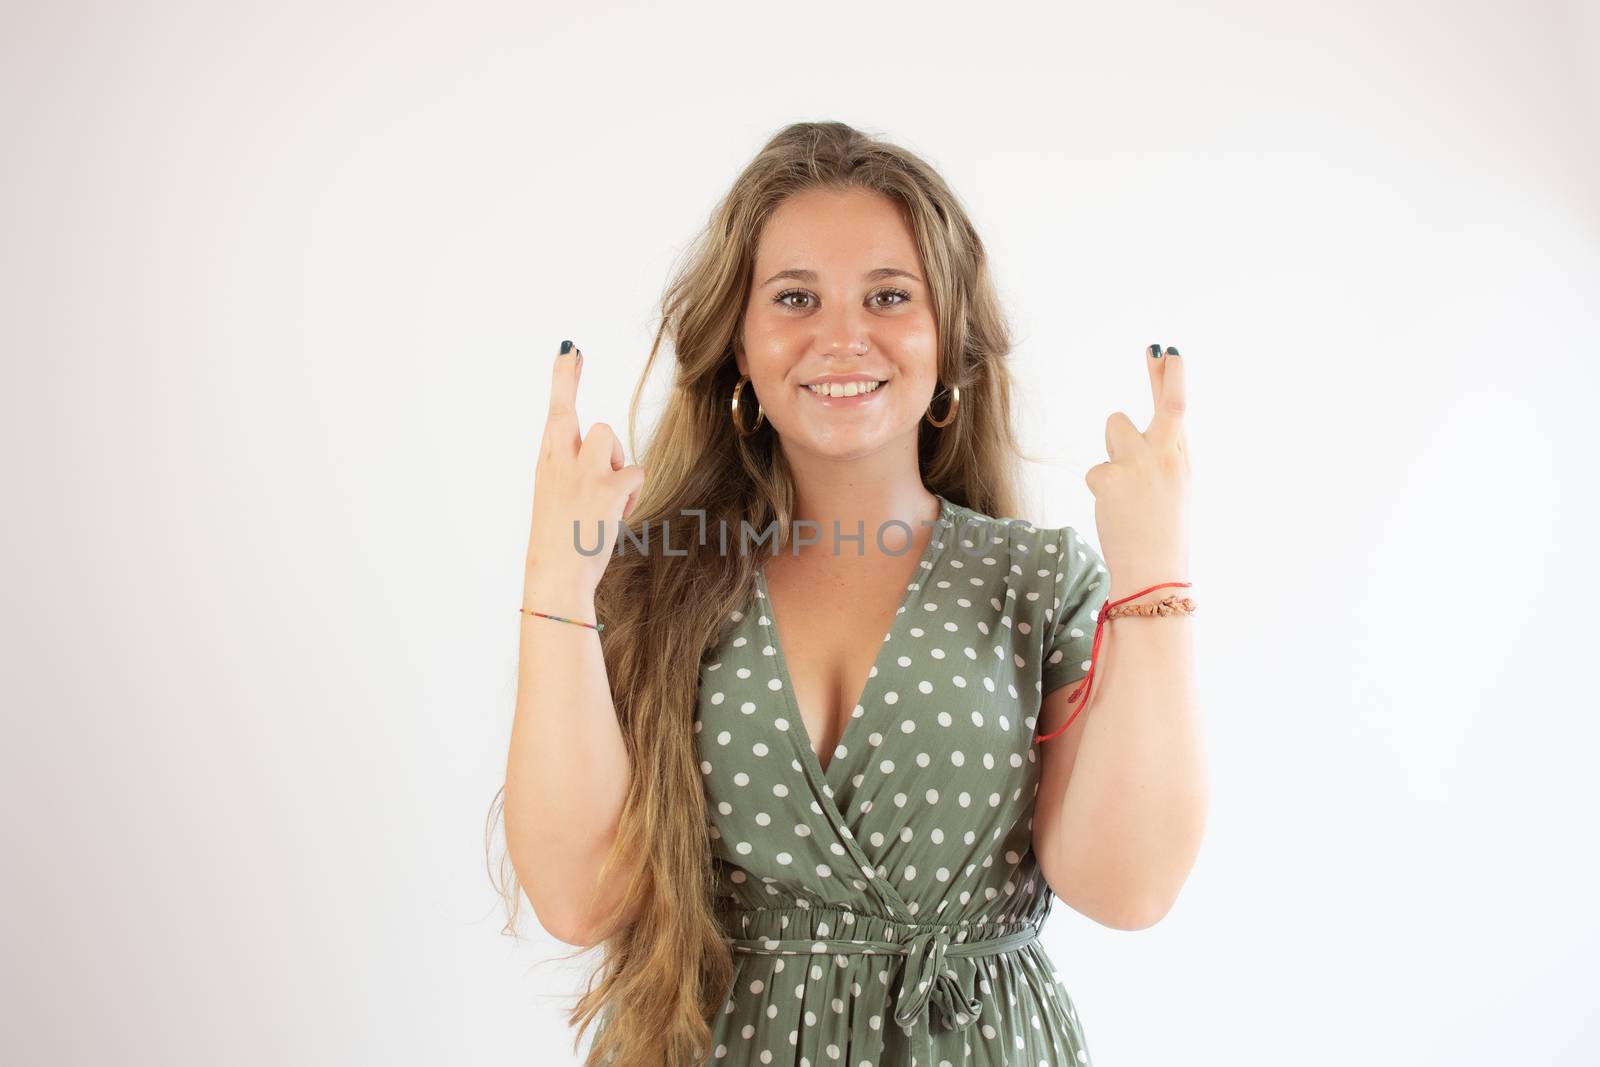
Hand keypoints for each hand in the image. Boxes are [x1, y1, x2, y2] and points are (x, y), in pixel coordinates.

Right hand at [524, 341, 645, 593]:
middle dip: (565, 379)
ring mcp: (582, 471)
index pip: (554, 415)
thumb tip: (599, 451)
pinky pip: (634, 472)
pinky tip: (618, 513)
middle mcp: (559, 461)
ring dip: (616, 460)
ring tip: (607, 496)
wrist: (556, 575)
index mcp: (547, 465)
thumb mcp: (557, 501)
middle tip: (572, 353)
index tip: (569, 352)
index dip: (563, 380)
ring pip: (608, 436)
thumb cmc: (560, 545)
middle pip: (566, 409)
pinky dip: (632, 493)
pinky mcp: (607, 486)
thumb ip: (572, 471)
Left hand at [1085, 344, 1191, 593]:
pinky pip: (1096, 469)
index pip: (1178, 410)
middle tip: (1156, 348)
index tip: (1168, 352)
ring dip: (1114, 450)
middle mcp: (1166, 456)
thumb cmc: (1162, 534)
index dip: (1172, 378)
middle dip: (1162, 376)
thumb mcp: (1173, 491)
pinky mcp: (1111, 477)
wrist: (1154, 572)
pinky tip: (1115, 509)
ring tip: (1125, 487)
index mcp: (1181, 460)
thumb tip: (1136, 426)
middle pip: (1163, 404)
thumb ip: (1162, 455)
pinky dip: (1101, 487)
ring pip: (1116, 426)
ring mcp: (1140, 464)